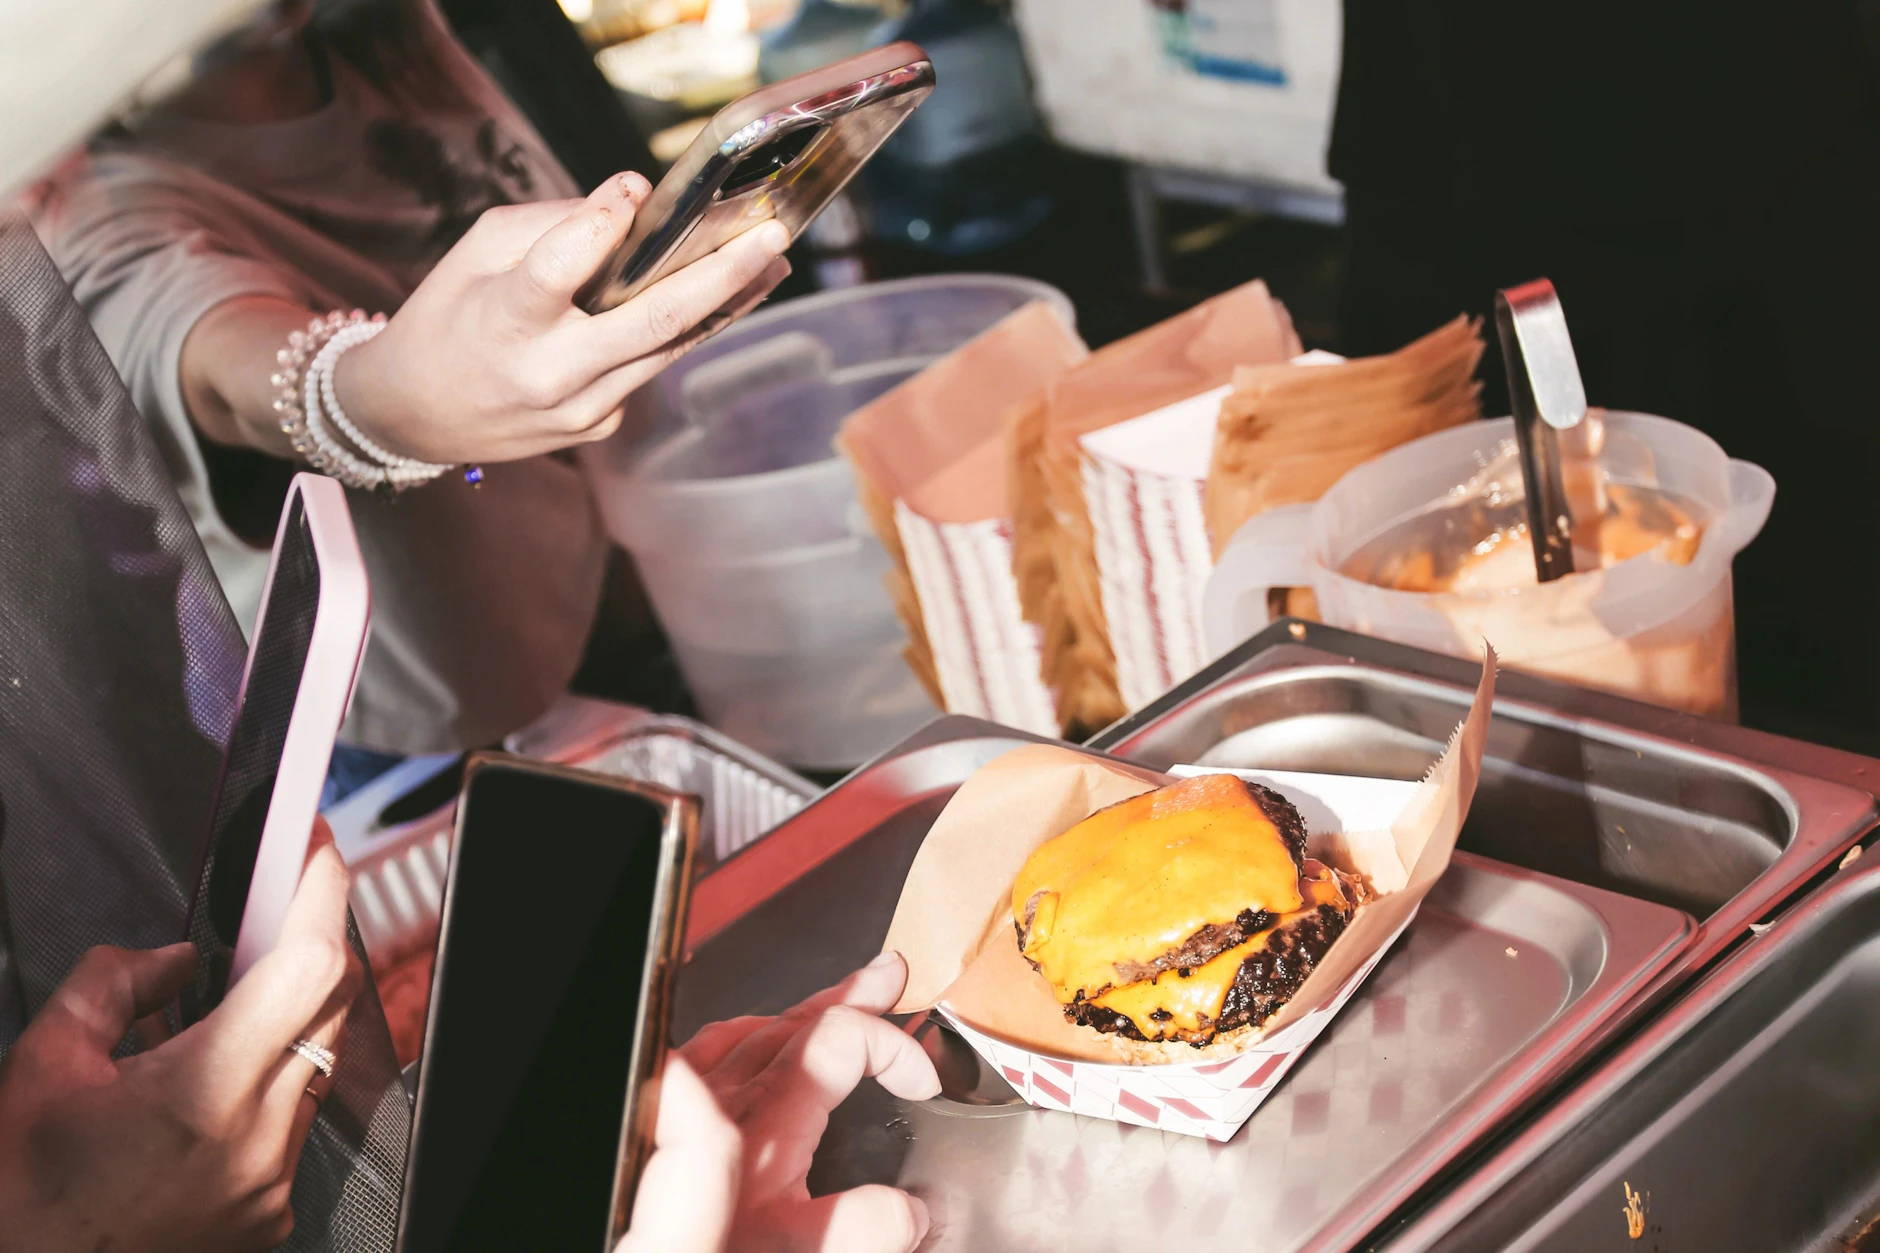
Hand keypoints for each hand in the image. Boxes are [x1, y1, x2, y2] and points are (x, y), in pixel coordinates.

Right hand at [0, 822, 361, 1252]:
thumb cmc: (17, 1201)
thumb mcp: (40, 1068)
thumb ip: (112, 987)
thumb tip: (174, 957)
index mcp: (202, 1096)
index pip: (306, 966)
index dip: (320, 892)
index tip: (315, 847)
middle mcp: (256, 1142)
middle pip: (327, 1005)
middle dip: (307, 943)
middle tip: (272, 906)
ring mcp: (270, 1182)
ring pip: (315, 1061)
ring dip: (287, 1016)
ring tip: (224, 1001)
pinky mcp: (270, 1210)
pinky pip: (296, 1117)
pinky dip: (270, 1079)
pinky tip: (216, 1074)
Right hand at [333, 172, 791, 464]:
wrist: (414, 416)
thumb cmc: (448, 319)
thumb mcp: (478, 253)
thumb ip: (554, 225)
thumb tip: (633, 198)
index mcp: (506, 321)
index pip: (560, 269)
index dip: (600, 227)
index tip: (635, 192)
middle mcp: (550, 374)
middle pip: (653, 321)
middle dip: (722, 275)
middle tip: (773, 238)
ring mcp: (581, 409)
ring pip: (668, 348)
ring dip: (727, 302)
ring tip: (771, 261)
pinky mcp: (600, 426)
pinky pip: (650, 367)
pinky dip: (683, 331)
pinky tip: (718, 300)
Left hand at [618, 953, 940, 1252]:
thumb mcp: (802, 1252)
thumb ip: (860, 1226)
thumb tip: (910, 1209)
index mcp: (769, 1118)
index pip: (843, 1037)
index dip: (894, 1047)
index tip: (924, 1083)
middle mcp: (729, 1098)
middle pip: (797, 1020)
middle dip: (852, 997)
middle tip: (888, 979)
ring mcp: (693, 1104)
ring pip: (753, 1028)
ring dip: (804, 1013)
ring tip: (836, 1001)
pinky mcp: (664, 1121)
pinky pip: (706, 1049)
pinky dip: (747, 1034)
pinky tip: (751, 1038)